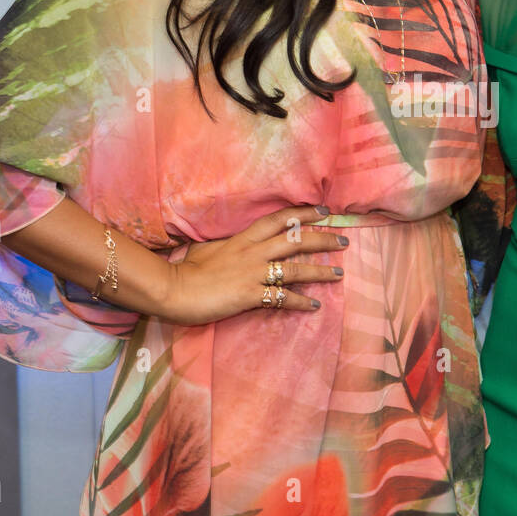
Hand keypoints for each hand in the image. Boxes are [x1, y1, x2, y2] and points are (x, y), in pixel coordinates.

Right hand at [159, 205, 348, 325]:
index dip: (303, 214)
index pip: (278, 220)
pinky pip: (283, 297)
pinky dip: (301, 301)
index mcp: (243, 239)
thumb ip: (225, 246)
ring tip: (339, 274)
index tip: (324, 210)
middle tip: (343, 240)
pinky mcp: (250, 295)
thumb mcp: (206, 248)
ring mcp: (253, 273)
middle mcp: (253, 252)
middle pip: (295, 240)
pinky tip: (315, 305)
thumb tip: (231, 243)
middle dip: (322, 239)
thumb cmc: (185, 270)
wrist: (172, 289)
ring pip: (295, 268)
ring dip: (320, 271)